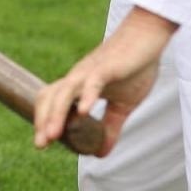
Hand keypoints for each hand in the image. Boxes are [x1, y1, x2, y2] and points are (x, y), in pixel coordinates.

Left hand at [32, 7, 175, 153]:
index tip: (42, 144)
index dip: (44, 121)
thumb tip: (102, 153)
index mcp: (80, 86)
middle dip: (43, 121)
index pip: (53, 103)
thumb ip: (112, 127)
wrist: (150, 36)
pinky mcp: (107, 66)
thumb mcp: (124, 105)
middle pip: (52, 97)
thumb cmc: (135, 67)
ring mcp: (91, 71)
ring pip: (66, 92)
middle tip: (41, 145)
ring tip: (52, 135)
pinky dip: (87, 97)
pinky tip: (85, 113)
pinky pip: (93, 82)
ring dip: (57, 113)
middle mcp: (79, 77)